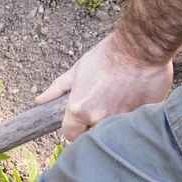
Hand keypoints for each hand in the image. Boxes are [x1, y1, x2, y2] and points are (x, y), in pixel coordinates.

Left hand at [36, 34, 173, 141]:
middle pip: (92, 133)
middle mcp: (98, 118)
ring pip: (112, 129)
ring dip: (113, 119)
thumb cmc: (107, 56)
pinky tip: (133, 99)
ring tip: (118, 99)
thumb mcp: (76, 71)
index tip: (80, 123)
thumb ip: (57, 89)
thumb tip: (40, 101)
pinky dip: (131, 115)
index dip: (74, 129)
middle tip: (101, 106)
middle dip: (94, 124)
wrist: (140, 47)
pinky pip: (132, 123)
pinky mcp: (140, 115)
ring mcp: (120, 118)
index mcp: (78, 110)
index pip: (70, 135)